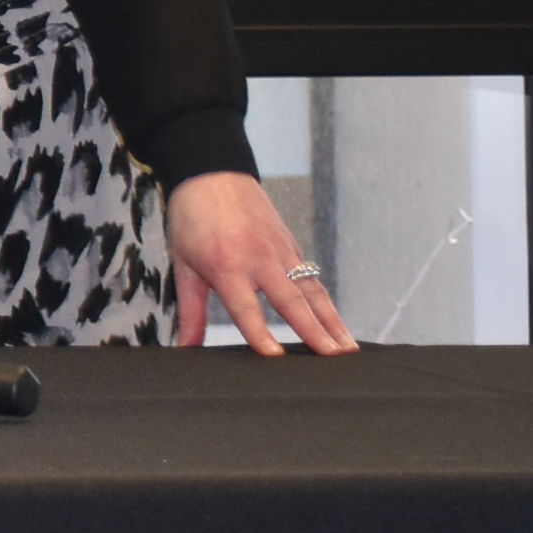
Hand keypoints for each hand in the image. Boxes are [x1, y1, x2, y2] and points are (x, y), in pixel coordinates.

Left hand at [169, 171, 353, 353]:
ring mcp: (280, 250)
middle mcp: (259, 259)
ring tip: (348, 348)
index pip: (246, 307)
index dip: (260, 333)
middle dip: (314, 331)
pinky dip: (326, 303)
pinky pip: (311, 278)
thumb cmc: (192, 221)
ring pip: (311, 290)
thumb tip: (185, 348)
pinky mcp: (291, 245)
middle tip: (333, 358)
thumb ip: (190, 310)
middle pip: (291, 301)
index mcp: (227, 266)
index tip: (275, 357)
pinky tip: (338, 325)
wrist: (212, 174)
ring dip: (332, 320)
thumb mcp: (184, 265)